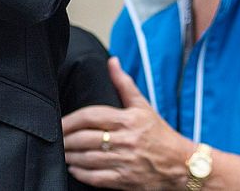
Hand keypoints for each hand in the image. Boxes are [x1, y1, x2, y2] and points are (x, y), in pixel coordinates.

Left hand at [61, 58, 195, 189]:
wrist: (181, 164)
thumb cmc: (160, 134)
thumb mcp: (143, 106)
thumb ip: (124, 84)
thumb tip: (112, 61)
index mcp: (128, 120)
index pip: (91, 116)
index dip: (71, 120)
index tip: (60, 122)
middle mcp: (126, 140)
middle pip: (85, 138)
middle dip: (66, 139)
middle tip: (57, 139)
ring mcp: (125, 162)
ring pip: (88, 159)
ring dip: (70, 156)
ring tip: (63, 153)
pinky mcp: (125, 180)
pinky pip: (96, 178)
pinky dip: (81, 173)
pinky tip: (74, 168)